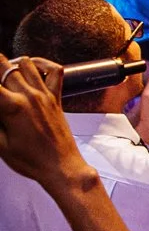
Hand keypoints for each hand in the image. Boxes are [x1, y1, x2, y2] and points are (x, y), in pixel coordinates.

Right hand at [0, 56, 94, 189]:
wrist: (61, 167)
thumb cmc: (30, 160)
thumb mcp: (0, 144)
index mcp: (11, 107)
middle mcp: (28, 96)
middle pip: (3, 67)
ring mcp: (45, 95)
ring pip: (26, 64)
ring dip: (10, 63)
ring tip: (1, 71)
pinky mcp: (57, 98)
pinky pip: (55, 71)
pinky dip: (43, 63)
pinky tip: (32, 66)